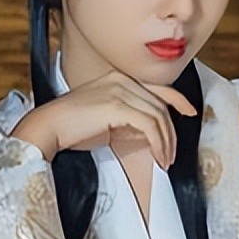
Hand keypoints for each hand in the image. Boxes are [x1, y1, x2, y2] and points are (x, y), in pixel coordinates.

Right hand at [10, 70, 196, 167]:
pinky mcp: (117, 106)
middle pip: (160, 104)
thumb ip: (129, 120)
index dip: (178, 99)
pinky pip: (149, 125)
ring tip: (164, 160)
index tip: (190, 111)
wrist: (49, 126)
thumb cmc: (72, 127)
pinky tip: (157, 155)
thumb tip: (150, 134)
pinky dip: (158, 142)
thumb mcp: (107, 120)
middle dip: (171, 132)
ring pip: (158, 115)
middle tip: (171, 154)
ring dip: (166, 141)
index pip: (157, 87)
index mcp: (119, 78)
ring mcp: (119, 90)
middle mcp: (121, 80)